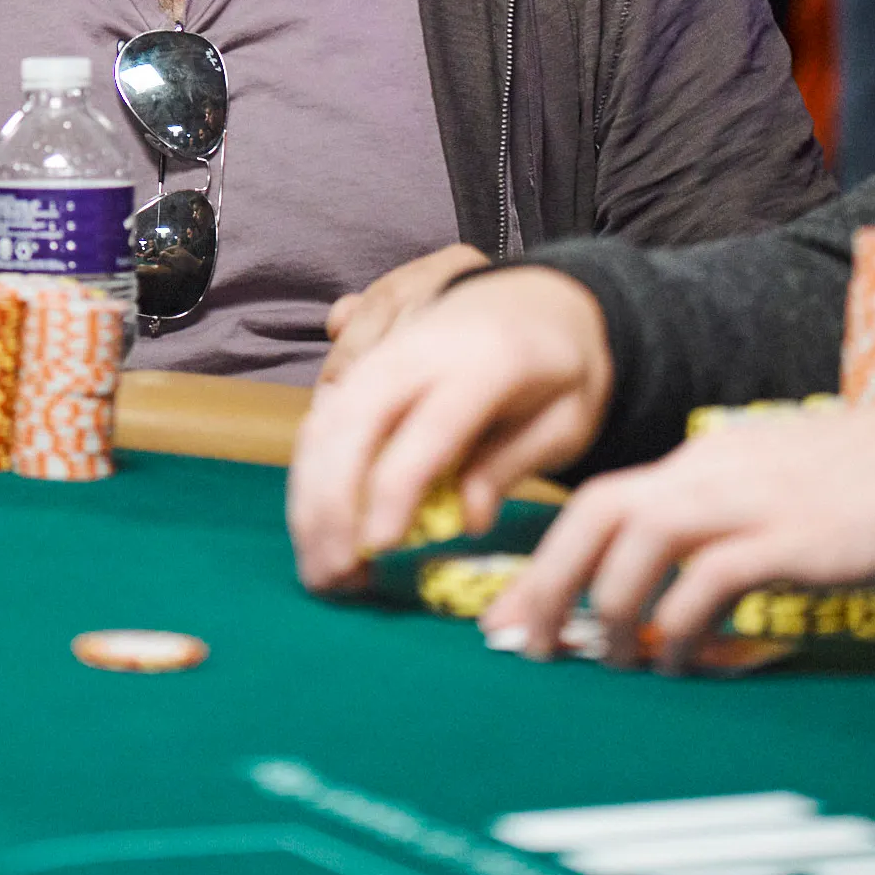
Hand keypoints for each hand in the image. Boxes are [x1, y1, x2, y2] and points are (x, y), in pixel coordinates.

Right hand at [288, 268, 611, 590]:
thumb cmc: (561, 367)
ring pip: (323, 421)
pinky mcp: (362, 365)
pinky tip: (315, 525)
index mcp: (484, 362)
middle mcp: (418, 349)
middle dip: (331, 503)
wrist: (541, 298)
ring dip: (308, 496)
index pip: (428, 428)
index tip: (380, 548)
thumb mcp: (566, 417)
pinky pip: (320, 417)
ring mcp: (383, 352)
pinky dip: (307, 474)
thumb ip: (513, 463)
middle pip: (354, 423)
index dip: (396, 489)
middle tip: (333, 576)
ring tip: (319, 565)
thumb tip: (466, 520)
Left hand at [484, 396, 874, 668]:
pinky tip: (682, 663)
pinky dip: (685, 625)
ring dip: (614, 609)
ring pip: (643, 541)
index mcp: (693, 465)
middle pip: (597, 513)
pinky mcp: (790, 538)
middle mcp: (706, 475)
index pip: (594, 503)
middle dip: (549, 581)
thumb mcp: (756, 489)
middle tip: (529, 647)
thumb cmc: (843, 487)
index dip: (542, 560)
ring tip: (614, 661)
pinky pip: (713, 579)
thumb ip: (703, 520)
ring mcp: (746, 502)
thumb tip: (647, 582)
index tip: (510, 617)